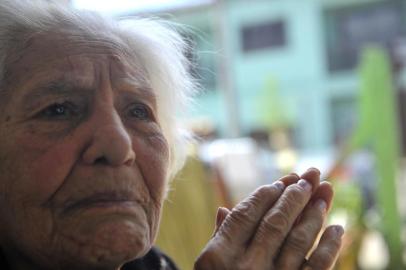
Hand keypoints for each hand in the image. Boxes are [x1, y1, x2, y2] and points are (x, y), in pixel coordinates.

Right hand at [194, 168, 342, 269]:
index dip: (265, 194)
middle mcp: (245, 267)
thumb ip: (219, 238)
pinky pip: (317, 267)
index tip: (280, 182)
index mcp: (218, 256)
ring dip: (314, 215)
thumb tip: (223, 209)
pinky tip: (337, 228)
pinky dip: (330, 247)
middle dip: (294, 196)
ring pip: (298, 241)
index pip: (245, 214)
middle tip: (309, 178)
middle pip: (275, 222)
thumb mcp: (209, 269)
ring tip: (324, 195)